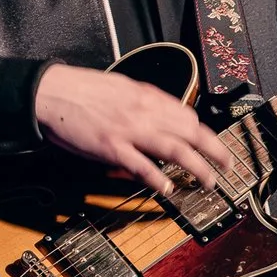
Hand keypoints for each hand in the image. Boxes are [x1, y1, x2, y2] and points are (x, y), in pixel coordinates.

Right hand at [33, 63, 237, 197]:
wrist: (50, 92)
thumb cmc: (79, 89)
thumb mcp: (118, 87)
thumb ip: (140, 103)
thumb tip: (156, 117)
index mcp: (145, 96)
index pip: (187, 115)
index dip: (203, 133)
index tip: (210, 144)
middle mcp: (144, 112)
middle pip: (191, 133)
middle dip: (215, 151)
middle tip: (227, 166)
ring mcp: (129, 131)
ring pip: (177, 150)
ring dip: (198, 168)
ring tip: (209, 181)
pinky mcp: (112, 148)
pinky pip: (142, 167)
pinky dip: (158, 179)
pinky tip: (168, 189)